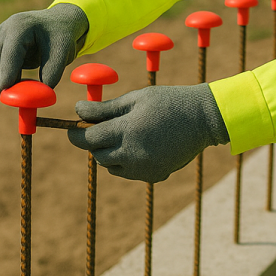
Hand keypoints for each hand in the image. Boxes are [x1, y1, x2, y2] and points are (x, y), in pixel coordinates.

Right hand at [0, 3, 88, 95]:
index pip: (9, 53)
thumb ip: (52, 73)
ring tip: (24, 91)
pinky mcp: (3, 46)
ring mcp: (2, 37)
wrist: (63, 21)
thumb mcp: (63, 53)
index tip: (7, 91)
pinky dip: (10, 77)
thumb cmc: (63, 35)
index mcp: (20, 26)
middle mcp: (6, 29)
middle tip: (9, 100)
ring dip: (5, 81)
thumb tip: (37, 96)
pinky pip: (1, 66)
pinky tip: (25, 83)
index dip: (7, 73)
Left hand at [68, 84, 229, 182]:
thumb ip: (105, 108)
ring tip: (126, 134)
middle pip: (98, 154)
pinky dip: (126, 162)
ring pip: (111, 167)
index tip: (72, 126)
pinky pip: (129, 173)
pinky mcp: (154, 176)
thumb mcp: (136, 98)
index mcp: (126, 130)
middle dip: (95, 142)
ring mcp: (144, 168)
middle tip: (103, 127)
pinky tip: (140, 145)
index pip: (88, 138)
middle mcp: (132, 154)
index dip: (76, 133)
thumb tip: (77, 110)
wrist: (204, 118)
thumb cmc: (168, 101)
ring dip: (110, 153)